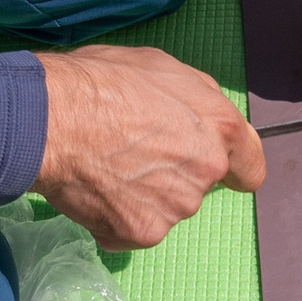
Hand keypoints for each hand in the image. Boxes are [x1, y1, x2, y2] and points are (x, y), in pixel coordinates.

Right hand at [33, 44, 264, 250]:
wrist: (51, 119)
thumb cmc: (102, 81)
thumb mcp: (162, 67)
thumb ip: (195, 100)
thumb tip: (202, 120)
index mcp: (221, 127)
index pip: (250, 168)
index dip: (233, 168)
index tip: (214, 167)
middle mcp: (206, 171)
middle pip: (199, 184)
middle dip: (174, 172)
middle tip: (132, 150)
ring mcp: (175, 207)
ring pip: (165, 207)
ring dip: (144, 195)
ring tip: (107, 166)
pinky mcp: (142, 233)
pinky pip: (132, 228)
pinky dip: (115, 216)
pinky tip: (94, 189)